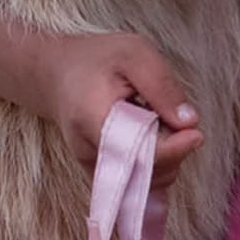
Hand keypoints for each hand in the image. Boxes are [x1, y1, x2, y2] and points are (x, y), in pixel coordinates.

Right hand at [0, 0, 203, 184]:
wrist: (45, 68)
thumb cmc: (94, 55)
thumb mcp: (133, 52)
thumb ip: (162, 86)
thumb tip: (191, 123)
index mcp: (92, 117)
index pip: (139, 151)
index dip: (174, 148)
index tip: (194, 130)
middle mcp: (86, 149)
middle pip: (142, 180)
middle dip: (173, 161)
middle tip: (184, 127)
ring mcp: (87, 165)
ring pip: (139, 187)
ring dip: (166, 166)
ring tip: (165, 126)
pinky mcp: (93, 171)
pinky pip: (132, 182)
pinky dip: (153, 169)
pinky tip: (154, 141)